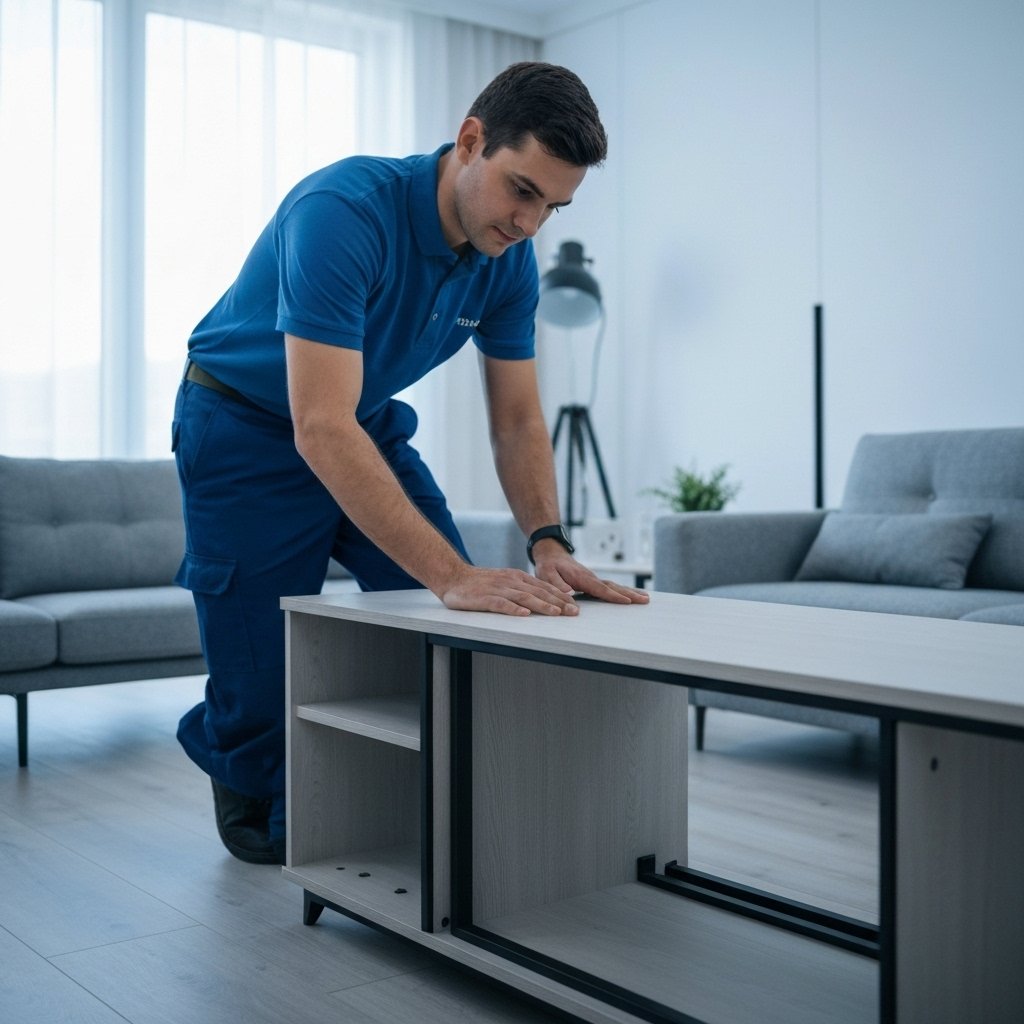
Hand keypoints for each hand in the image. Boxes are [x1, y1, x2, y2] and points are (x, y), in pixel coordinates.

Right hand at [438, 565, 580, 616]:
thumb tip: (542, 600)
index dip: (560, 596)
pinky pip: (501, 604)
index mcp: (517, 577)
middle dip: (558, 602)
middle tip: (574, 612)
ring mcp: (498, 589)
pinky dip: (514, 609)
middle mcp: (511, 581)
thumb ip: (521, 589)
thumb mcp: (505, 582)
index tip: (575, 605)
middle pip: (539, 592)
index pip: (544, 587)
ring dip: (542, 605)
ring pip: (524, 598)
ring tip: (556, 613)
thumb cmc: (479, 583)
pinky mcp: (485, 598)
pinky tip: (524, 615)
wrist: (453, 577)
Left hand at [534, 552, 650, 604]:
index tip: (627, 601)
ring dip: (630, 592)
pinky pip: (610, 587)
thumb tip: (569, 593)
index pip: (600, 588)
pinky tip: (631, 596)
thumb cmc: (548, 565)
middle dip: (630, 594)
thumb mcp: (546, 574)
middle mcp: (591, 577)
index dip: (613, 595)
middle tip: (645, 600)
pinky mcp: (593, 582)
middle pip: (613, 587)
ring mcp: (594, 579)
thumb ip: (557, 584)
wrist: (551, 553)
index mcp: (581, 577)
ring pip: (615, 586)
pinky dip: (623, 591)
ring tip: (646, 598)